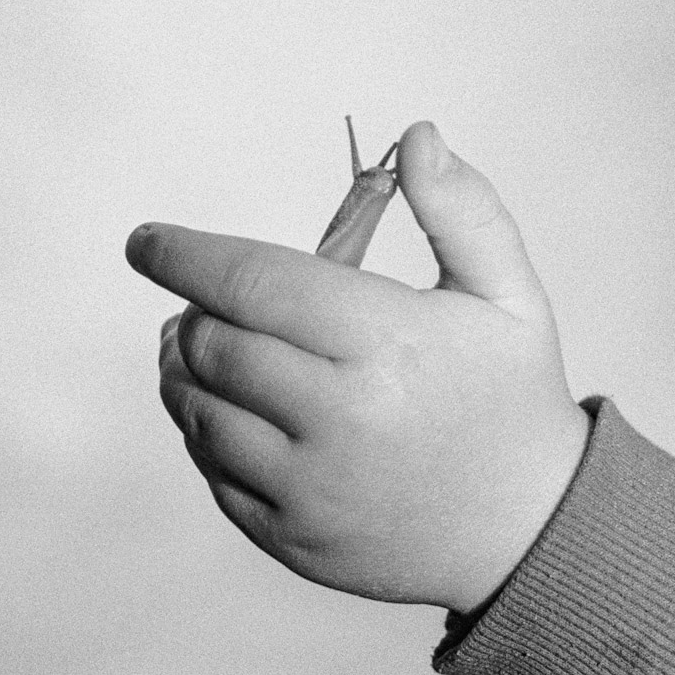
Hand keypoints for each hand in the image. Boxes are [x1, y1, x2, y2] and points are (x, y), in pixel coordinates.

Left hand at [126, 121, 591, 612]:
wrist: (528, 532)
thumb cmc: (510, 395)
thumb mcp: (508, 293)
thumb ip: (462, 209)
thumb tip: (417, 136)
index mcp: (388, 345)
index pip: (254, 283)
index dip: (186, 255)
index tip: (146, 241)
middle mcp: (341, 421)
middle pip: (214, 346)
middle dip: (195, 311)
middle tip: (209, 300)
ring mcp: (312, 488)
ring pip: (198, 412)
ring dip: (187, 369)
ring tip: (211, 347)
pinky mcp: (291, 538)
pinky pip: (212, 473)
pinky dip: (206, 431)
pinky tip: (237, 410)